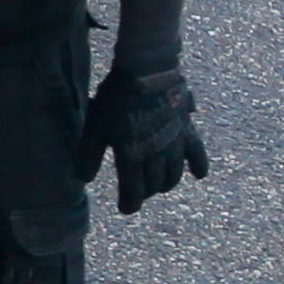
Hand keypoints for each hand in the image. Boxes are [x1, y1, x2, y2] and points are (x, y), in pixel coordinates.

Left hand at [84, 66, 206, 214]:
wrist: (146, 74)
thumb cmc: (115, 99)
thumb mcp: (95, 126)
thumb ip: (89, 154)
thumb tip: (85, 179)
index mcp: (131, 155)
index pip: (133, 190)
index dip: (129, 203)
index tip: (126, 210)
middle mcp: (156, 154)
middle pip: (153, 184)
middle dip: (145, 192)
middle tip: (138, 193)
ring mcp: (174, 143)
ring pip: (174, 174)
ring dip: (166, 183)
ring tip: (159, 186)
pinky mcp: (187, 129)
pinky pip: (197, 153)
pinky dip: (199, 166)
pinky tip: (199, 175)